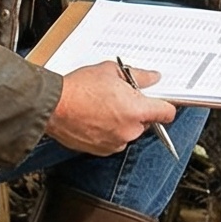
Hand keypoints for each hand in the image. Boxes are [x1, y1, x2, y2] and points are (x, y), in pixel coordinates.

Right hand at [46, 61, 177, 154]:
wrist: (53, 107)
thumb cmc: (79, 88)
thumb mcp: (111, 71)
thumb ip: (138, 76)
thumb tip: (153, 78)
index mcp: (137, 110)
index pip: (167, 113)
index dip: (165, 106)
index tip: (161, 102)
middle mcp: (129, 130)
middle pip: (146, 122)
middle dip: (137, 111)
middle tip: (121, 97)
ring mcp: (116, 143)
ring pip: (129, 131)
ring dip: (122, 122)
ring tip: (103, 107)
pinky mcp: (102, 150)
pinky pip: (114, 140)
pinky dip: (108, 131)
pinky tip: (95, 118)